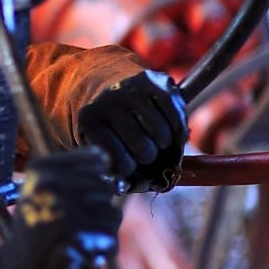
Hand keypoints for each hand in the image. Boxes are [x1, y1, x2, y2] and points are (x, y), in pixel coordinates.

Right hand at [0, 150, 120, 268]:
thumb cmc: (37, 228)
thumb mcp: (45, 192)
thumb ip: (70, 171)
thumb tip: (102, 157)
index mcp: (41, 170)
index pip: (96, 161)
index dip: (99, 182)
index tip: (82, 201)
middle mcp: (49, 184)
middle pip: (107, 188)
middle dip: (101, 213)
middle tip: (78, 229)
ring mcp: (61, 209)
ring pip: (112, 215)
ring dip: (102, 236)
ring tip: (80, 244)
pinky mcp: (73, 236)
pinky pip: (109, 240)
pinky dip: (102, 253)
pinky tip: (83, 259)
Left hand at [77, 69, 187, 192]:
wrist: (104, 86)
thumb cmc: (106, 128)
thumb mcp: (98, 147)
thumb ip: (113, 172)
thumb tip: (133, 186)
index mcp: (90, 122)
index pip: (119, 162)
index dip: (128, 170)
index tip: (128, 165)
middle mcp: (108, 102)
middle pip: (144, 150)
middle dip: (148, 157)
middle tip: (144, 152)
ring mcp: (132, 90)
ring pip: (161, 134)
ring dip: (164, 144)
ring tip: (155, 141)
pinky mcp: (154, 81)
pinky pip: (176, 116)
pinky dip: (178, 130)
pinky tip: (172, 134)